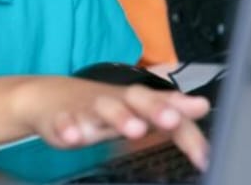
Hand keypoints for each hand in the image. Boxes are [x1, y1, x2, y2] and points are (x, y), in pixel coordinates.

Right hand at [13, 77, 209, 169]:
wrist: (47, 96)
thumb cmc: (100, 106)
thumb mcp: (134, 108)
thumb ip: (168, 110)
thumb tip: (203, 107)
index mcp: (135, 100)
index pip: (166, 109)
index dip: (185, 130)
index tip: (203, 155)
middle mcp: (115, 101)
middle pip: (136, 99)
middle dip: (155, 108)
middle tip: (171, 119)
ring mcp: (87, 108)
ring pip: (104, 108)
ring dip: (119, 116)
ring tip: (134, 130)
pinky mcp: (61, 118)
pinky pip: (64, 122)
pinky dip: (69, 127)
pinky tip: (73, 136)